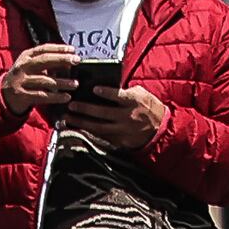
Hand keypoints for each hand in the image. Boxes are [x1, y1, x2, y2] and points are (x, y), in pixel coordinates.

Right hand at [5, 43, 89, 111]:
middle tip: (77, 61)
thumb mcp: (31, 66)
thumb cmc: (24, 78)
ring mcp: (21, 81)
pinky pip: (42, 96)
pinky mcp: (22, 95)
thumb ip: (47, 63)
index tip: (73, 50)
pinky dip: (56, 97)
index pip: (43, 49)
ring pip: (45, 80)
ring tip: (75, 84)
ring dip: (62, 82)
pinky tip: (66, 97)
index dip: (59, 48)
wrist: (4, 95)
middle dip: (62, 59)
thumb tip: (70, 61)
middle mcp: (22, 67)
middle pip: (44, 61)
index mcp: (26, 57)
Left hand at [56, 81, 171, 152]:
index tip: (94, 89)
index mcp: (134, 102)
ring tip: (68, 119)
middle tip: (71, 105)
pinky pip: (102, 137)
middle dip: (85, 109)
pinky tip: (77, 129)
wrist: (160, 128)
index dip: (106, 93)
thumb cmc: (148, 107)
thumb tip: (105, 87)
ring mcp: (123, 131)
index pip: (119, 96)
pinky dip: (88, 133)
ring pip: (99, 128)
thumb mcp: (141, 94)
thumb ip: (124, 91)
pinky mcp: (120, 141)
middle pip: (103, 113)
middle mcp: (128, 117)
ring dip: (81, 123)